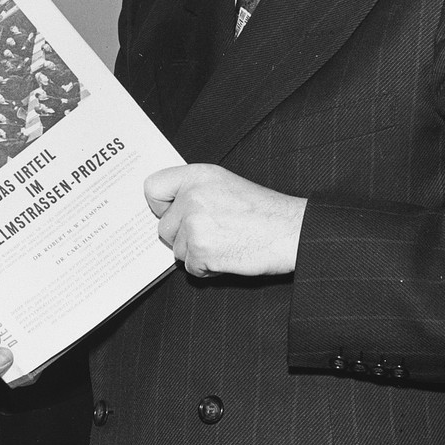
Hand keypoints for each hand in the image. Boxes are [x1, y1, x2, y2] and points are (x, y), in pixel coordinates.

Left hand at [144, 164, 306, 277]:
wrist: (291, 231)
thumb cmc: (265, 211)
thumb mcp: (226, 185)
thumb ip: (195, 192)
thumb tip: (170, 211)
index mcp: (198, 176)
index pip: (153, 188)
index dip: (161, 206)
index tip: (171, 213)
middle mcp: (192, 197)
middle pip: (164, 227)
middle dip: (183, 237)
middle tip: (213, 233)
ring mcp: (194, 224)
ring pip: (177, 249)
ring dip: (197, 253)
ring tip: (225, 242)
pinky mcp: (201, 250)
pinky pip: (191, 268)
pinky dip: (208, 269)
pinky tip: (229, 255)